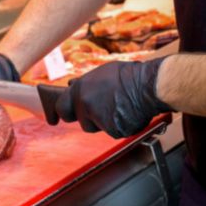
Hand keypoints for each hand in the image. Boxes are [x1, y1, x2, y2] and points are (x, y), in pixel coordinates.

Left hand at [49, 57, 169, 137]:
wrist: (148, 85)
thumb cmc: (128, 76)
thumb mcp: (101, 73)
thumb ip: (85, 84)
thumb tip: (71, 85)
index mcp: (80, 90)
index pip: (61, 107)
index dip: (63, 112)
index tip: (57, 118)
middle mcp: (86, 105)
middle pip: (81, 122)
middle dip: (89, 119)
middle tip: (102, 109)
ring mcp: (98, 119)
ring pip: (98, 127)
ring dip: (105, 122)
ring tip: (120, 106)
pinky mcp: (112, 130)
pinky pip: (113, 131)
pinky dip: (120, 126)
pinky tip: (128, 113)